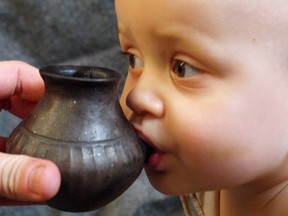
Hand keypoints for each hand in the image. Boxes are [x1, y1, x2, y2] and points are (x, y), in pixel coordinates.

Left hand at [0, 61, 59, 204]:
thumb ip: (9, 174)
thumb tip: (51, 180)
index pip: (17, 73)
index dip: (47, 83)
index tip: (72, 98)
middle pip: (16, 97)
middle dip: (45, 111)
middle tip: (68, 124)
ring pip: (7, 124)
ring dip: (31, 136)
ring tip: (54, 147)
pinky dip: (14, 161)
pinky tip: (29, 179)